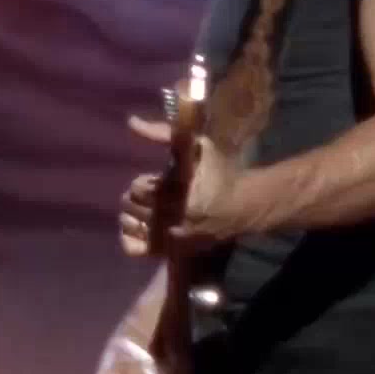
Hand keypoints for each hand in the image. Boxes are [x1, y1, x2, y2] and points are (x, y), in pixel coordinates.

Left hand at [118, 115, 240, 257]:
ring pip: (133, 227)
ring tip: (149, 210)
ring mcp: (173, 236)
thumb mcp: (196, 145)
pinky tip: (144, 228)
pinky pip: (136, 249)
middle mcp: (173, 214)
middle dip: (137, 198)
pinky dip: (134, 238)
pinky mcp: (175, 252)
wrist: (243, 205)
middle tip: (152, 195)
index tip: (155, 181)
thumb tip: (131, 122)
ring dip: (136, 216)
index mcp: (178, 188)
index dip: (143, 183)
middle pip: (132, 207)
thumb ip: (162, 133)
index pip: (138, 190)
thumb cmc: (219, 171)